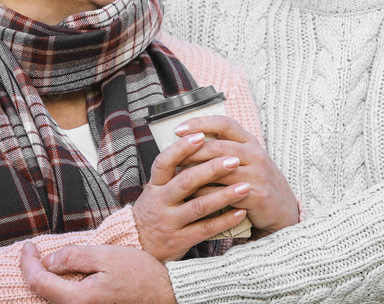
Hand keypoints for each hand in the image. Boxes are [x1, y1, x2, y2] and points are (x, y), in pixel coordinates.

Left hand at [21, 242, 175, 303]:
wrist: (163, 296)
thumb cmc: (140, 275)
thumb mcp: (107, 256)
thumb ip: (75, 256)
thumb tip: (49, 260)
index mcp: (78, 298)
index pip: (38, 281)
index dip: (28, 262)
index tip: (28, 246)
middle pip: (40, 293)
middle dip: (31, 271)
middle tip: (31, 252)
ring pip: (51, 298)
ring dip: (43, 279)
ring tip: (42, 261)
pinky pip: (64, 300)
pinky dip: (56, 287)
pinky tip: (60, 274)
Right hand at [134, 132, 251, 261]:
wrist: (138, 247)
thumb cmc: (154, 211)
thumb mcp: (156, 190)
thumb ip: (173, 172)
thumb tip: (197, 142)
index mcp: (155, 185)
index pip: (165, 162)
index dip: (181, 148)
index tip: (200, 135)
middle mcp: (160, 202)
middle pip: (186, 181)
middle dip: (211, 169)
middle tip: (234, 160)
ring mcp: (170, 222)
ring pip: (199, 206)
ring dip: (224, 195)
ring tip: (245, 187)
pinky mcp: (180, 240)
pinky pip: (206, 229)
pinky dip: (225, 220)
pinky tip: (241, 212)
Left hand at [174, 116, 297, 233]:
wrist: (283, 211)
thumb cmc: (257, 182)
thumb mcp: (247, 160)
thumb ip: (225, 149)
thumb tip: (190, 141)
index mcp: (250, 142)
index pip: (225, 123)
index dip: (201, 123)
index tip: (178, 129)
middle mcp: (256, 155)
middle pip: (219, 147)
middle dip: (192, 151)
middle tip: (172, 156)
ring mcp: (258, 175)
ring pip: (221, 170)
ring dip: (196, 173)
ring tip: (177, 176)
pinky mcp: (257, 196)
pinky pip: (226, 193)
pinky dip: (207, 193)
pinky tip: (192, 195)